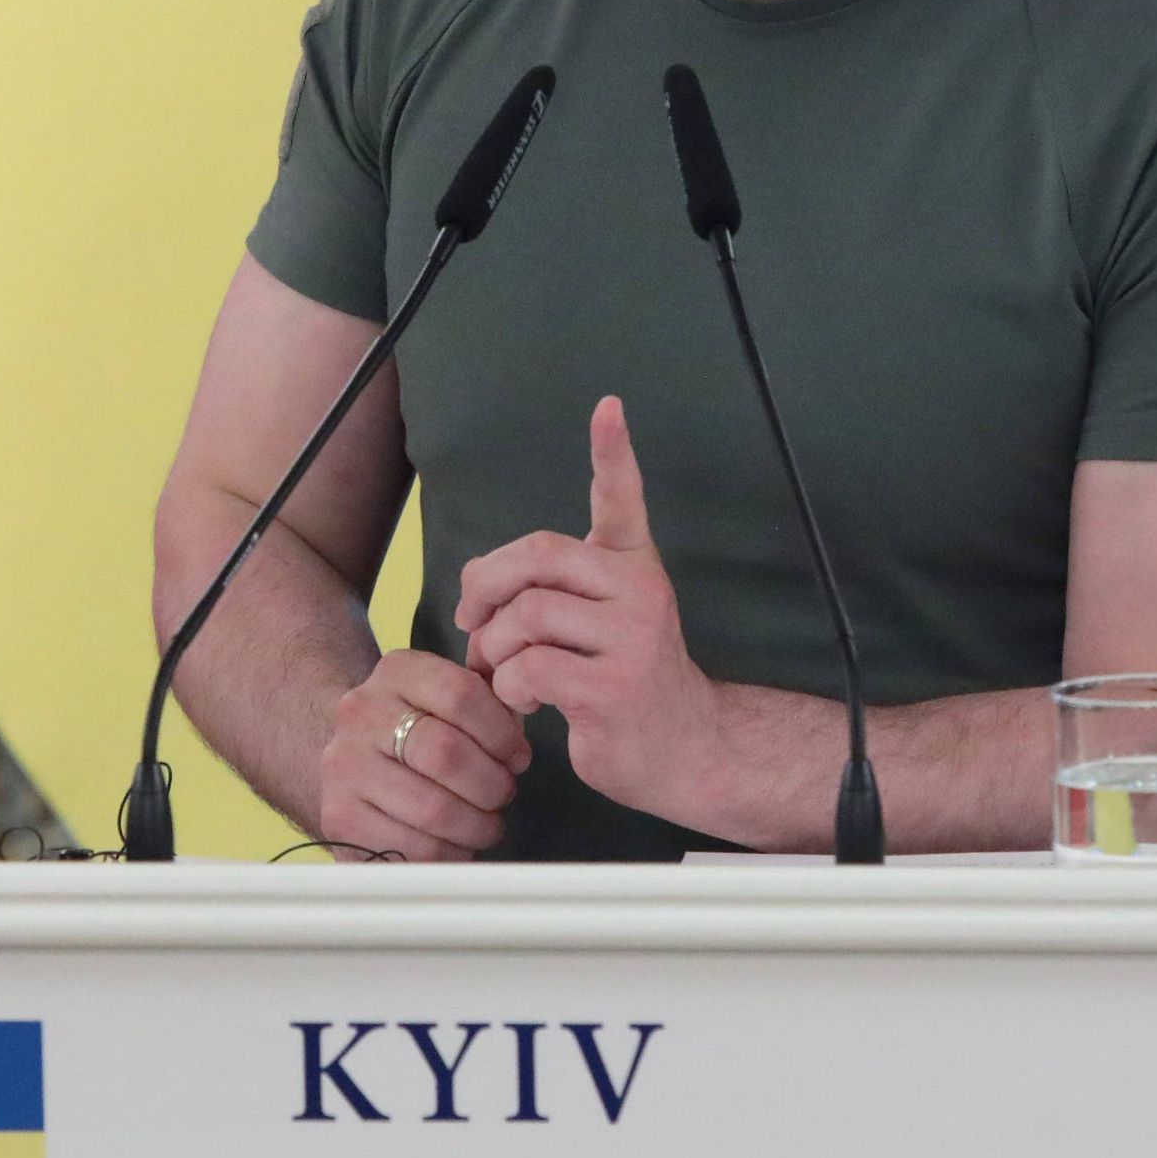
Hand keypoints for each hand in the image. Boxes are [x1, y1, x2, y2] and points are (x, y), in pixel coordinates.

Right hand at [314, 648, 527, 859]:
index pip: (461, 694)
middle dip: (492, 785)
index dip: (502, 734)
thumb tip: (519, 730)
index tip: (516, 757)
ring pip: (434, 809)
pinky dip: (448, 853)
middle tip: (502, 795)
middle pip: (447, 754)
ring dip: (476, 826)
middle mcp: (361, 714)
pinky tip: (454, 842)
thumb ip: (489, 704)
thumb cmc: (418, 733)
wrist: (350, 762)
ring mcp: (344, 767)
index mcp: (397, 673)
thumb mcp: (447, 699)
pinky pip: (413, 848)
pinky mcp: (340, 819)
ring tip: (484, 823)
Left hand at [456, 397, 719, 814]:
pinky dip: (509, 689)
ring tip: (503, 674)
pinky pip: (528, 669)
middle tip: (471, 619)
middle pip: (538, 557)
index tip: (608, 406)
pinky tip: (525, 705)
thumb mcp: (601, 624)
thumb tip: (476, 586)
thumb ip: (551, 592)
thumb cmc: (627, 684)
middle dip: (486, 586)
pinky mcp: (612, 688)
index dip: (614, 452)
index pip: (623, 499)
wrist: (685, 751)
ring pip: (525, 616)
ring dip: (494, 649)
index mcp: (634, 567)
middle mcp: (640, 592)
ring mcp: (630, 639)